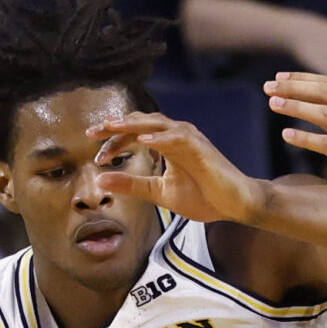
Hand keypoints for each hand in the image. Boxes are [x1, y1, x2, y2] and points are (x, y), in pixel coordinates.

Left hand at [88, 113, 269, 226]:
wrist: (234, 205)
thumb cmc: (203, 197)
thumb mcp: (159, 193)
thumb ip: (132, 185)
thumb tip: (100, 180)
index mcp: (166, 144)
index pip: (134, 134)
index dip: (114, 141)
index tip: (96, 155)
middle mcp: (176, 135)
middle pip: (140, 122)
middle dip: (115, 127)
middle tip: (92, 133)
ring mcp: (189, 138)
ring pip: (156, 123)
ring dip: (133, 125)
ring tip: (111, 127)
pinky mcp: (200, 147)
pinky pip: (177, 138)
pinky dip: (159, 137)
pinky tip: (142, 142)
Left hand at [264, 74, 326, 224]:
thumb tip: (318, 114)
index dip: (301, 78)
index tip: (278, 79)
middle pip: (324, 93)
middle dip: (294, 87)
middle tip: (267, 88)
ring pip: (324, 114)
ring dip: (296, 106)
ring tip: (272, 105)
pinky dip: (306, 138)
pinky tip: (286, 135)